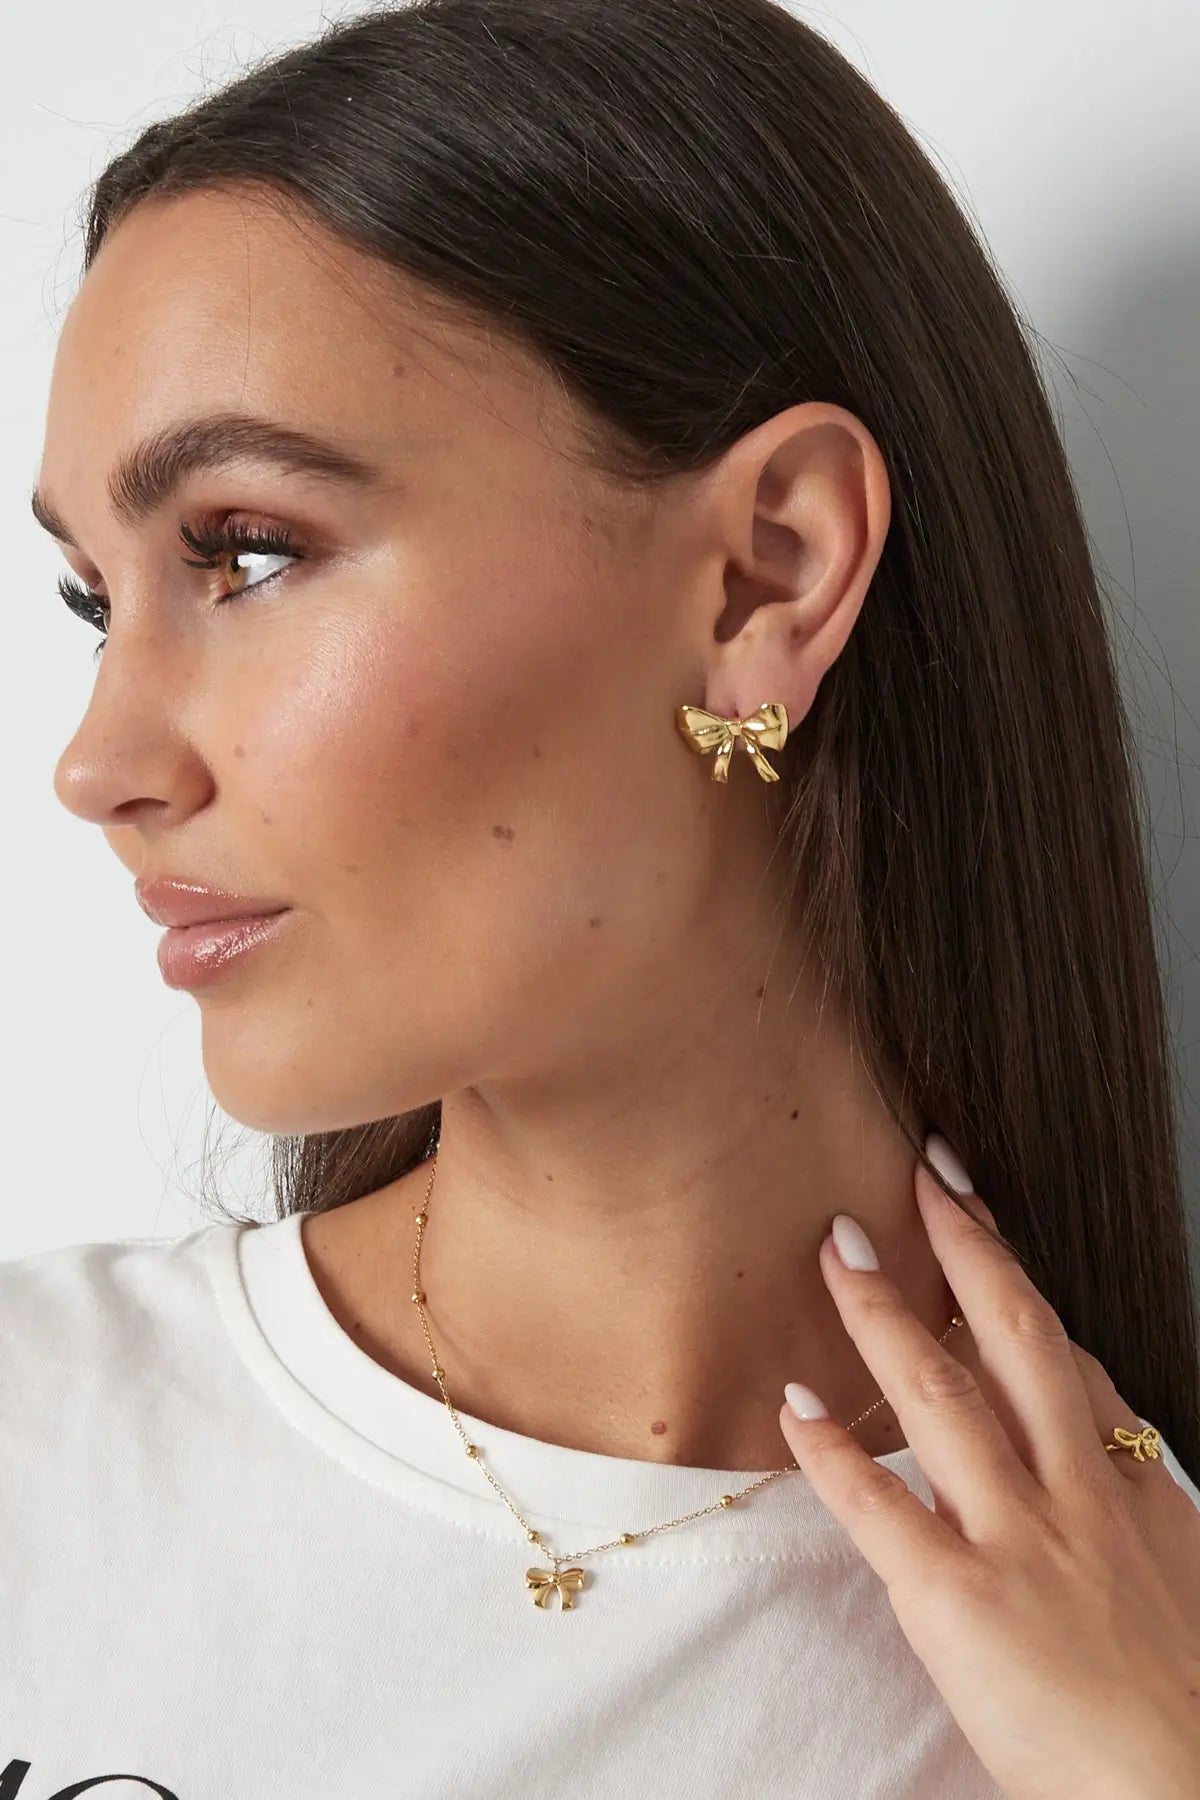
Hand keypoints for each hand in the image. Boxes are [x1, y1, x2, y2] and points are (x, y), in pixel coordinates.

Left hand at [777, 1135, 1199, 1799]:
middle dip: (964, 1248)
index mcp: (1132, 1489)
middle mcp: (1075, 1494)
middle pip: (1014, 1338)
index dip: (1014, 1279)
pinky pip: (878, 1508)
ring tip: (836, 1252)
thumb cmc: (1186, 1700)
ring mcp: (1017, 1541)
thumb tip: (1092, 1449)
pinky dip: (829, 1452)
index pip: (1066, 1357)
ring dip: (881, 1314)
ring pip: (941, 1395)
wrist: (1192, 1794)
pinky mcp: (960, 1602)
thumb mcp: (1183, 1574)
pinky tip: (792, 1406)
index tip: (973, 1222)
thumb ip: (1128, 1501)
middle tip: (921, 1176)